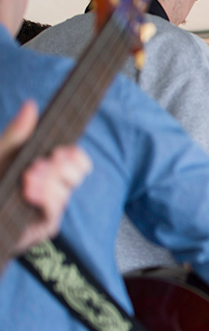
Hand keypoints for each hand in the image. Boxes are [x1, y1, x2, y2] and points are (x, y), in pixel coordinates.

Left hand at [1, 102, 91, 254]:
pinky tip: (28, 194)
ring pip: (66, 190)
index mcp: (47, 169)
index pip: (77, 159)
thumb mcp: (0, 156)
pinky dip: (43, 198)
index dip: (74, 155)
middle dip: (61, 167)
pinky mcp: (46, 226)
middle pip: (78, 173)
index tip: (58, 152)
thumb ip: (15, 134)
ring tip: (26, 181)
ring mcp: (51, 208)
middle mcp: (53, 187)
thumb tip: (31, 104)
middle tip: (38, 166)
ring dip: (47, 182)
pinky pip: (55, 209)